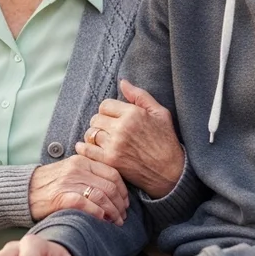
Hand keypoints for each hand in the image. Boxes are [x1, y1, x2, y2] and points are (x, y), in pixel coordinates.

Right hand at [28, 155, 128, 224]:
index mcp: (82, 160)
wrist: (23, 191)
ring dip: (113, 211)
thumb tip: (114, 189)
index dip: (123, 190)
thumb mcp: (70, 170)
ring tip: (116, 221)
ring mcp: (69, 182)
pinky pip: (87, 204)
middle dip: (121, 204)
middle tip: (123, 216)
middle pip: (110, 186)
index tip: (125, 202)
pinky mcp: (61, 196)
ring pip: (102, 196)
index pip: (112, 173)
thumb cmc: (48, 184)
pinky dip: (98, 213)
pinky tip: (102, 220)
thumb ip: (89, 174)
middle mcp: (77, 169)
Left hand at [77, 80, 183, 198]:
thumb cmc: (167, 141)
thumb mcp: (160, 113)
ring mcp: (114, 145)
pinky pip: (87, 150)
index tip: (113, 118)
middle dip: (101, 123)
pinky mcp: (110, 161)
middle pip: (96, 119)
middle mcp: (121, 128)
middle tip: (108, 130)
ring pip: (90, 133)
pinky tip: (87, 147)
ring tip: (103, 140)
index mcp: (133, 113)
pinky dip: (84, 148)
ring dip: (94, 136)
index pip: (105, 105)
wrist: (170, 173)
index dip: (108, 111)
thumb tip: (122, 82)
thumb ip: (139, 95)